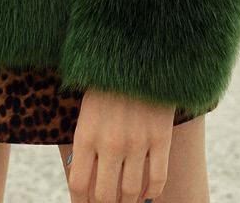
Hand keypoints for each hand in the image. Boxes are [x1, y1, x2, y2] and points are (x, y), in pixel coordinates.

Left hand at [65, 87, 174, 201]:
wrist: (137, 52)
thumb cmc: (106, 82)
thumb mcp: (87, 110)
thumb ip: (86, 144)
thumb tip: (85, 183)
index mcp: (86, 134)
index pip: (79, 185)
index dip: (81, 202)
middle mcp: (110, 143)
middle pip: (105, 196)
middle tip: (107, 202)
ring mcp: (137, 142)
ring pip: (131, 192)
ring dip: (127, 201)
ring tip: (125, 199)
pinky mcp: (160, 138)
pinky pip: (157, 179)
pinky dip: (151, 192)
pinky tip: (145, 193)